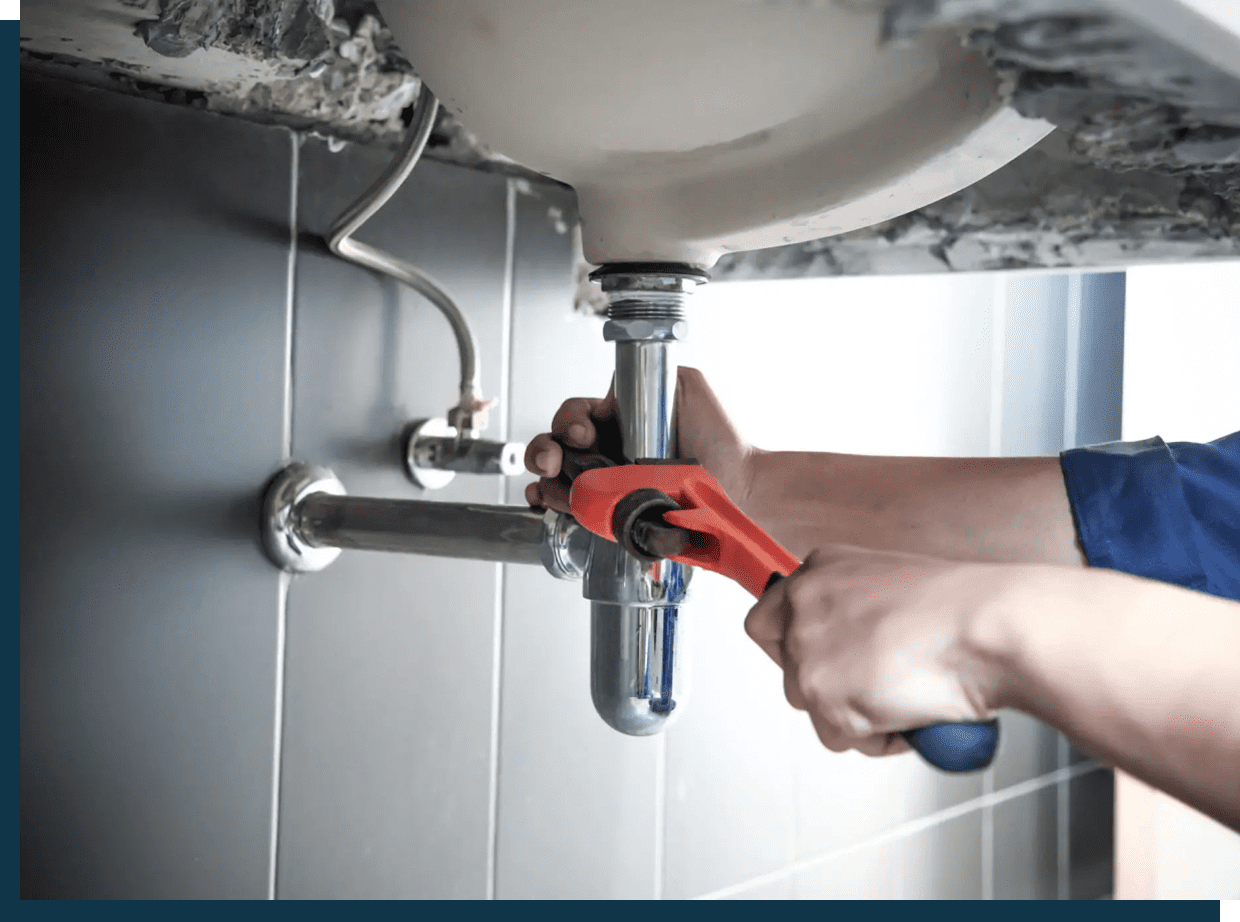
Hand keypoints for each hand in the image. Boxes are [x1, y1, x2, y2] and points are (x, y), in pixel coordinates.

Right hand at [523, 366, 755, 512]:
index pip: (575, 415)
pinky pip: (577, 513)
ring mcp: (609, 486)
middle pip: (556, 449)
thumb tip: (610, 397)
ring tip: (553, 485)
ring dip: (546, 482)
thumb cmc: (721, 437)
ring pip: (559, 482)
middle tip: (555, 460)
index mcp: (620, 422)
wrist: (741, 483)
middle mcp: (609, 453)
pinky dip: (555, 509)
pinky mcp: (616, 516)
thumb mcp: (683, 384)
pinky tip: (549, 504)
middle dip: (543, 451)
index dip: (570, 421)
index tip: (584, 432)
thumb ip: (646, 377)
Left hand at [744, 545, 1010, 756]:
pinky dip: (877, 737)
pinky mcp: (823, 695)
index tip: (817, 663)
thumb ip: (854, 611)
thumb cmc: (964, 609)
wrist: (989, 628)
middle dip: (828, 686)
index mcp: (820, 569)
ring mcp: (808, 649)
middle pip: (787, 669)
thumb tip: (850, 643)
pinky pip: (841, 737)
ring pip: (813, 706)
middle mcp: (803, 604)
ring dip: (856, 712)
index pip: (766, 618)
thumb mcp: (892, 587)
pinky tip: (910, 709)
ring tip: (905, 692)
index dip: (791, 649)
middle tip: (874, 685)